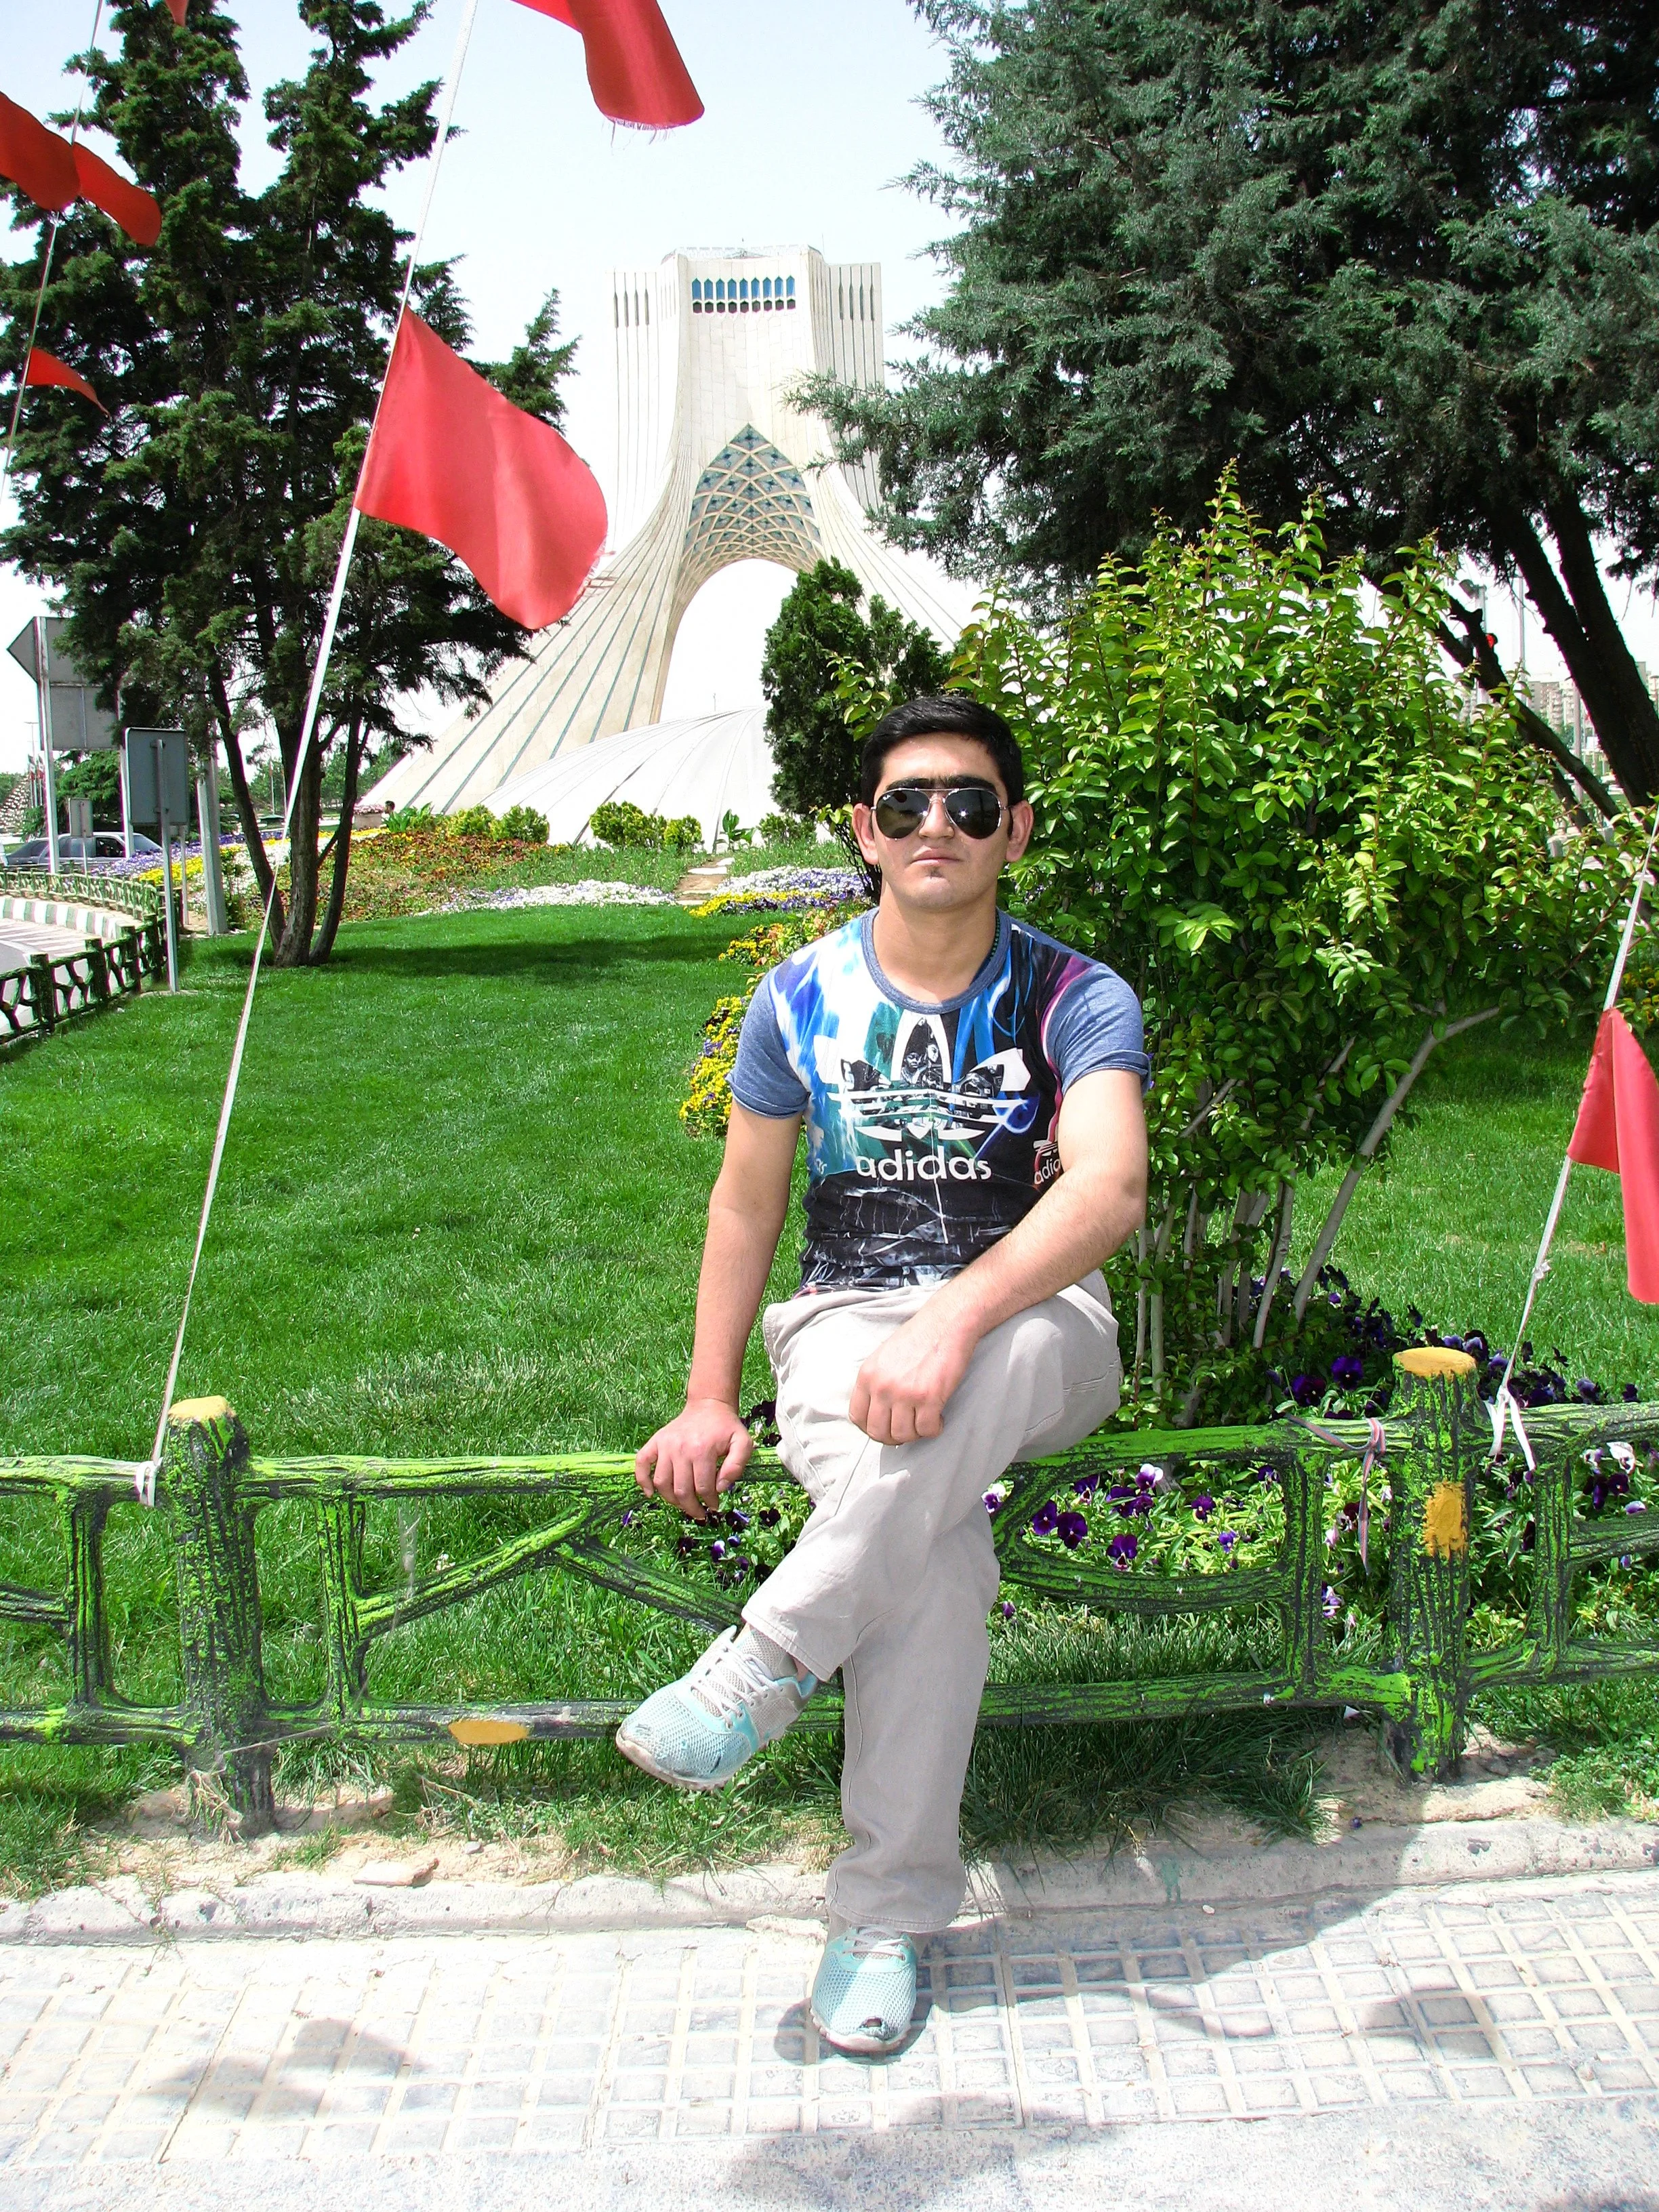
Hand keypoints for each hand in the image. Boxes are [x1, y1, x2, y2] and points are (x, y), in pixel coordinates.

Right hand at [634, 1397, 752, 1520]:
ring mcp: (665, 1445)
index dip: (709, 1502)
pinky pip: (642, 1463)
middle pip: (681, 1490)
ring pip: (662, 1483)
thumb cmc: (726, 1427)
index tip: (715, 1506)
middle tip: (700, 1513)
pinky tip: (650, 1493)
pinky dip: (642, 1480)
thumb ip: (737, 1465)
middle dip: (692, 1507)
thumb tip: (720, 1487)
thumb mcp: (742, 1442)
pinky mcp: (655, 1442)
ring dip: (671, 1500)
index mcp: (702, 1450)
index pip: (703, 1488)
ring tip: (683, 1504)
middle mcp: (680, 1449)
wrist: (709, 1405)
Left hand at [849, 1303, 977, 1444]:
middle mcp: (882, 1386)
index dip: (871, 1428)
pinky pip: (926, 1430)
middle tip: (907, 1429)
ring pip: (902, 1435)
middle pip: (878, 1432)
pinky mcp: (929, 1398)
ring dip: (915, 1434)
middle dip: (893, 1437)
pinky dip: (934, 1429)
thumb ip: (876, 1383)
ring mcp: (904, 1393)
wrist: (946, 1323)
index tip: (886, 1426)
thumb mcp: (883, 1358)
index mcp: (867, 1375)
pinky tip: (939, 1418)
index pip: (857, 1417)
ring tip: (924, 1421)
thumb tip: (878, 1414)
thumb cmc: (918, 1338)